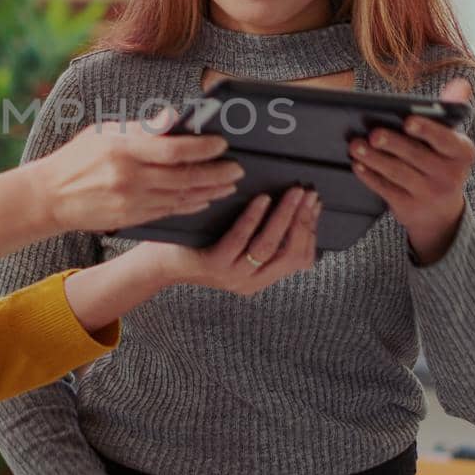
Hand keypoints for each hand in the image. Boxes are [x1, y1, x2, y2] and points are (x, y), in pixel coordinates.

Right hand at [32, 108, 243, 234]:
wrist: (50, 196)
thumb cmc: (79, 156)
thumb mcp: (105, 132)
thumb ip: (143, 128)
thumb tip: (175, 117)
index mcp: (123, 149)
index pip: (172, 150)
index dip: (201, 148)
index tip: (221, 143)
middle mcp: (129, 177)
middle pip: (182, 177)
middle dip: (215, 173)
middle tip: (237, 168)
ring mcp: (131, 201)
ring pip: (180, 197)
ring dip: (209, 191)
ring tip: (230, 184)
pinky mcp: (131, 218)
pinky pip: (169, 211)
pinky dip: (191, 205)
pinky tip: (205, 199)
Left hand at [156, 187, 321, 293]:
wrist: (159, 264)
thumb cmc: (199, 246)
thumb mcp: (236, 246)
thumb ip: (261, 235)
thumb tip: (292, 206)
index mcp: (262, 277)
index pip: (300, 258)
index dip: (312, 230)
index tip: (315, 203)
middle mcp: (251, 281)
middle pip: (291, 253)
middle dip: (304, 220)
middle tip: (308, 193)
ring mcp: (233, 275)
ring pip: (269, 246)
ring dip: (285, 216)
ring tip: (293, 193)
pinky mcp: (214, 265)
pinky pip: (240, 240)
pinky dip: (254, 218)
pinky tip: (262, 199)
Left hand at [349, 78, 474, 263]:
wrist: (441, 212)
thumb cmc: (441, 162)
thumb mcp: (450, 139)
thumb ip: (449, 110)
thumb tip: (460, 83)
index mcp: (462, 153)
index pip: (446, 140)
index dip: (427, 130)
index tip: (408, 121)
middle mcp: (450, 175)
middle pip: (416, 156)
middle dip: (393, 144)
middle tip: (373, 134)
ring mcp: (429, 194)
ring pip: (397, 173)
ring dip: (374, 158)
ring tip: (356, 146)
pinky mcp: (409, 208)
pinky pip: (386, 190)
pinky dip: (370, 177)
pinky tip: (358, 165)